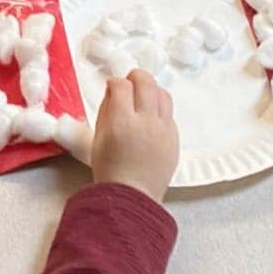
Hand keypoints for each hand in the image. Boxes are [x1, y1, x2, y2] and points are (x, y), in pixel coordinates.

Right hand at [91, 70, 178, 202]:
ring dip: (152, 89)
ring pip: (163, 94)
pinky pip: (169, 114)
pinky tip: (151, 118)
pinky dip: (160, 109)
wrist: (132, 197)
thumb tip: (114, 91)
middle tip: (130, 81)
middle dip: (136, 76)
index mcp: (121, 122)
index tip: (112, 86)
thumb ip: (106, 110)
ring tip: (144, 96)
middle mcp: (145, 121)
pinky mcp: (175, 138)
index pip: (121, 86)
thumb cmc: (109, 169)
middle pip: (146, 83)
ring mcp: (163, 130)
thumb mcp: (97, 138)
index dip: (115, 82)